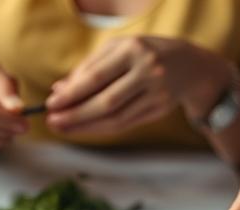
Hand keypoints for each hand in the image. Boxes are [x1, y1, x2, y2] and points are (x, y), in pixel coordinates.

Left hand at [45, 36, 225, 135]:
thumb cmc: (142, 54)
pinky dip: (100, 129)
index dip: (71, 93)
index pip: (96, 77)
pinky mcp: (160, 109)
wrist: (189, 64)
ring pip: (115, 118)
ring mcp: (157, 92)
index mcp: (133, 50)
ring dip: (84, 126)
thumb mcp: (116, 50)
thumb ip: (87, 68)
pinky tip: (82, 129)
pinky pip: (124, 124)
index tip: (50, 103)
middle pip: (105, 102)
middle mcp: (148, 70)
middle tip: (52, 121)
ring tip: (62, 128)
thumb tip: (58, 90)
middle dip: (75, 114)